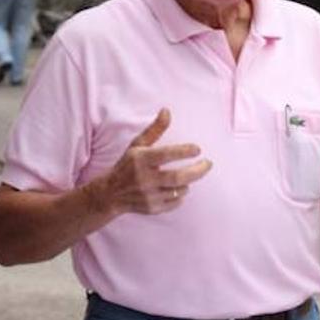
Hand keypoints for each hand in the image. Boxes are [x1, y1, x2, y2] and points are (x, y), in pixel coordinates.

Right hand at [92, 108, 212, 215]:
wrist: (111, 193)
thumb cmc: (128, 164)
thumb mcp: (137, 145)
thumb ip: (155, 129)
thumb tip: (167, 110)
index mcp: (141, 159)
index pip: (167, 154)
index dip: (185, 151)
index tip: (198, 149)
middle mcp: (144, 178)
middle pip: (179, 177)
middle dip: (198, 170)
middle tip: (208, 164)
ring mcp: (148, 195)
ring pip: (179, 190)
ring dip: (187, 182)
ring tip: (188, 175)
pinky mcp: (152, 208)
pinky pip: (175, 202)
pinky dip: (180, 195)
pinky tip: (178, 189)